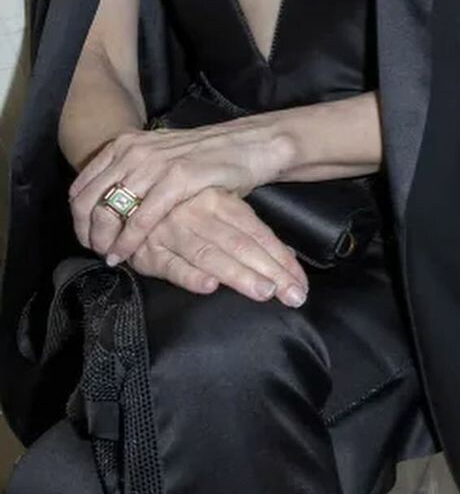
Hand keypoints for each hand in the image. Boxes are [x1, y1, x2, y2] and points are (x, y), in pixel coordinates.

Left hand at [69, 122, 290, 264]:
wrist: (249, 145)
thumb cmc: (206, 157)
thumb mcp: (161, 157)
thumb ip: (134, 172)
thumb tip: (108, 201)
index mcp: (126, 144)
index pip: (83, 185)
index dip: (79, 218)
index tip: (88, 238)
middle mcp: (134, 151)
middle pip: (89, 200)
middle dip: (88, 232)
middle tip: (97, 252)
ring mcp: (155, 163)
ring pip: (111, 210)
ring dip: (106, 239)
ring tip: (111, 256)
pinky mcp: (178, 178)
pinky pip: (142, 217)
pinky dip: (129, 240)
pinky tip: (127, 254)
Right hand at [127, 188, 308, 305]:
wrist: (125, 197)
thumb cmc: (181, 206)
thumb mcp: (216, 208)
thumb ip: (246, 231)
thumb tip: (285, 255)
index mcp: (219, 201)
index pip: (257, 232)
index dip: (280, 258)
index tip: (300, 283)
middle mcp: (198, 214)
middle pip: (240, 245)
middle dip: (270, 271)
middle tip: (293, 296)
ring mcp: (172, 232)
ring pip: (210, 254)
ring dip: (238, 274)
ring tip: (263, 291)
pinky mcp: (147, 253)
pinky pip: (170, 266)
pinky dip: (189, 275)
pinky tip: (209, 286)